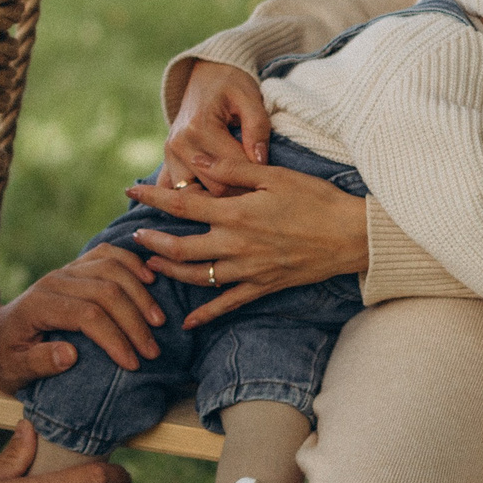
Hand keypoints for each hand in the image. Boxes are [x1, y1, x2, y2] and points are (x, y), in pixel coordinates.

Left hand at [0, 251, 166, 384]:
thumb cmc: (6, 357)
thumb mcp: (14, 369)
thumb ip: (38, 363)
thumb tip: (70, 355)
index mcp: (38, 305)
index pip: (87, 315)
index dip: (114, 338)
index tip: (133, 363)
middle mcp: (54, 280)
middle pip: (105, 291)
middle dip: (134, 321)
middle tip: (152, 350)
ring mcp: (67, 269)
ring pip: (111, 268)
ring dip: (139, 293)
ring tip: (158, 321)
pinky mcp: (77, 266)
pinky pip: (108, 253)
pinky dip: (131, 262)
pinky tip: (150, 279)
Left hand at [119, 141, 367, 327]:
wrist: (351, 235)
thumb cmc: (316, 199)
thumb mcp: (274, 175)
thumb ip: (234, 168)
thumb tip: (200, 160)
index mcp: (236, 213)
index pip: (183, 205)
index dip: (153, 198)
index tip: (131, 191)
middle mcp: (237, 245)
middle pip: (180, 249)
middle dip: (153, 243)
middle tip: (135, 237)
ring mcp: (248, 270)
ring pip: (198, 277)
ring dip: (170, 273)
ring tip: (151, 267)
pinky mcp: (263, 286)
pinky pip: (227, 304)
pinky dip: (205, 314)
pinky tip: (188, 322)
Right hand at [161, 60, 271, 193]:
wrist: (206, 74)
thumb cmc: (232, 84)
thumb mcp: (250, 97)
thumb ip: (258, 127)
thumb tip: (260, 160)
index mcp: (200, 127)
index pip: (232, 168)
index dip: (256, 179)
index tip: (273, 183)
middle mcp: (180, 144)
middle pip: (214, 188)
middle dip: (241, 193)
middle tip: (263, 194)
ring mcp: (170, 154)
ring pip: (197, 195)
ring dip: (219, 200)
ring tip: (243, 197)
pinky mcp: (167, 161)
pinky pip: (176, 191)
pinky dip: (193, 199)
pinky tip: (212, 203)